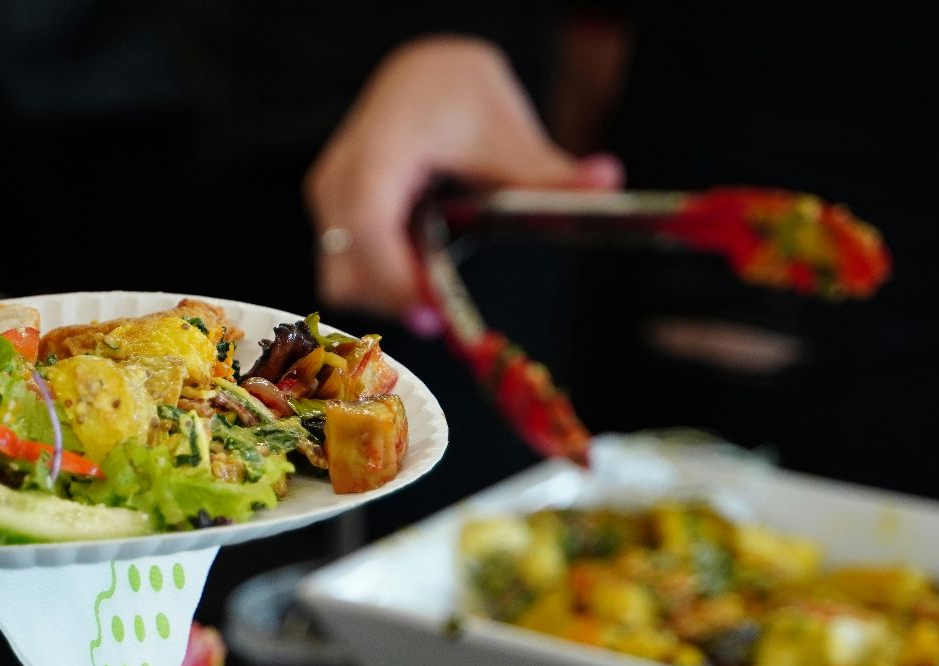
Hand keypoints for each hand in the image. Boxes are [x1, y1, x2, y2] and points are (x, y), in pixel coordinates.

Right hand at [306, 35, 622, 320]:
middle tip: (446, 319)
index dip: (392, 274)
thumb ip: (547, 171)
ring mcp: (330, 199)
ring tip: (437, 292)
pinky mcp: (335, 216)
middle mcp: (340, 179)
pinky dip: (383, 282)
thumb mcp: (505, 129)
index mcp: (380, 150)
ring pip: (341, 277)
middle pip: (346, 266)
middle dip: (392, 300)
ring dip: (387, 295)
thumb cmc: (455, 91)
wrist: (420, 73)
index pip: (367, 223)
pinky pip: (348, 267)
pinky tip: (422, 273)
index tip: (432, 312)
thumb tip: (608, 180)